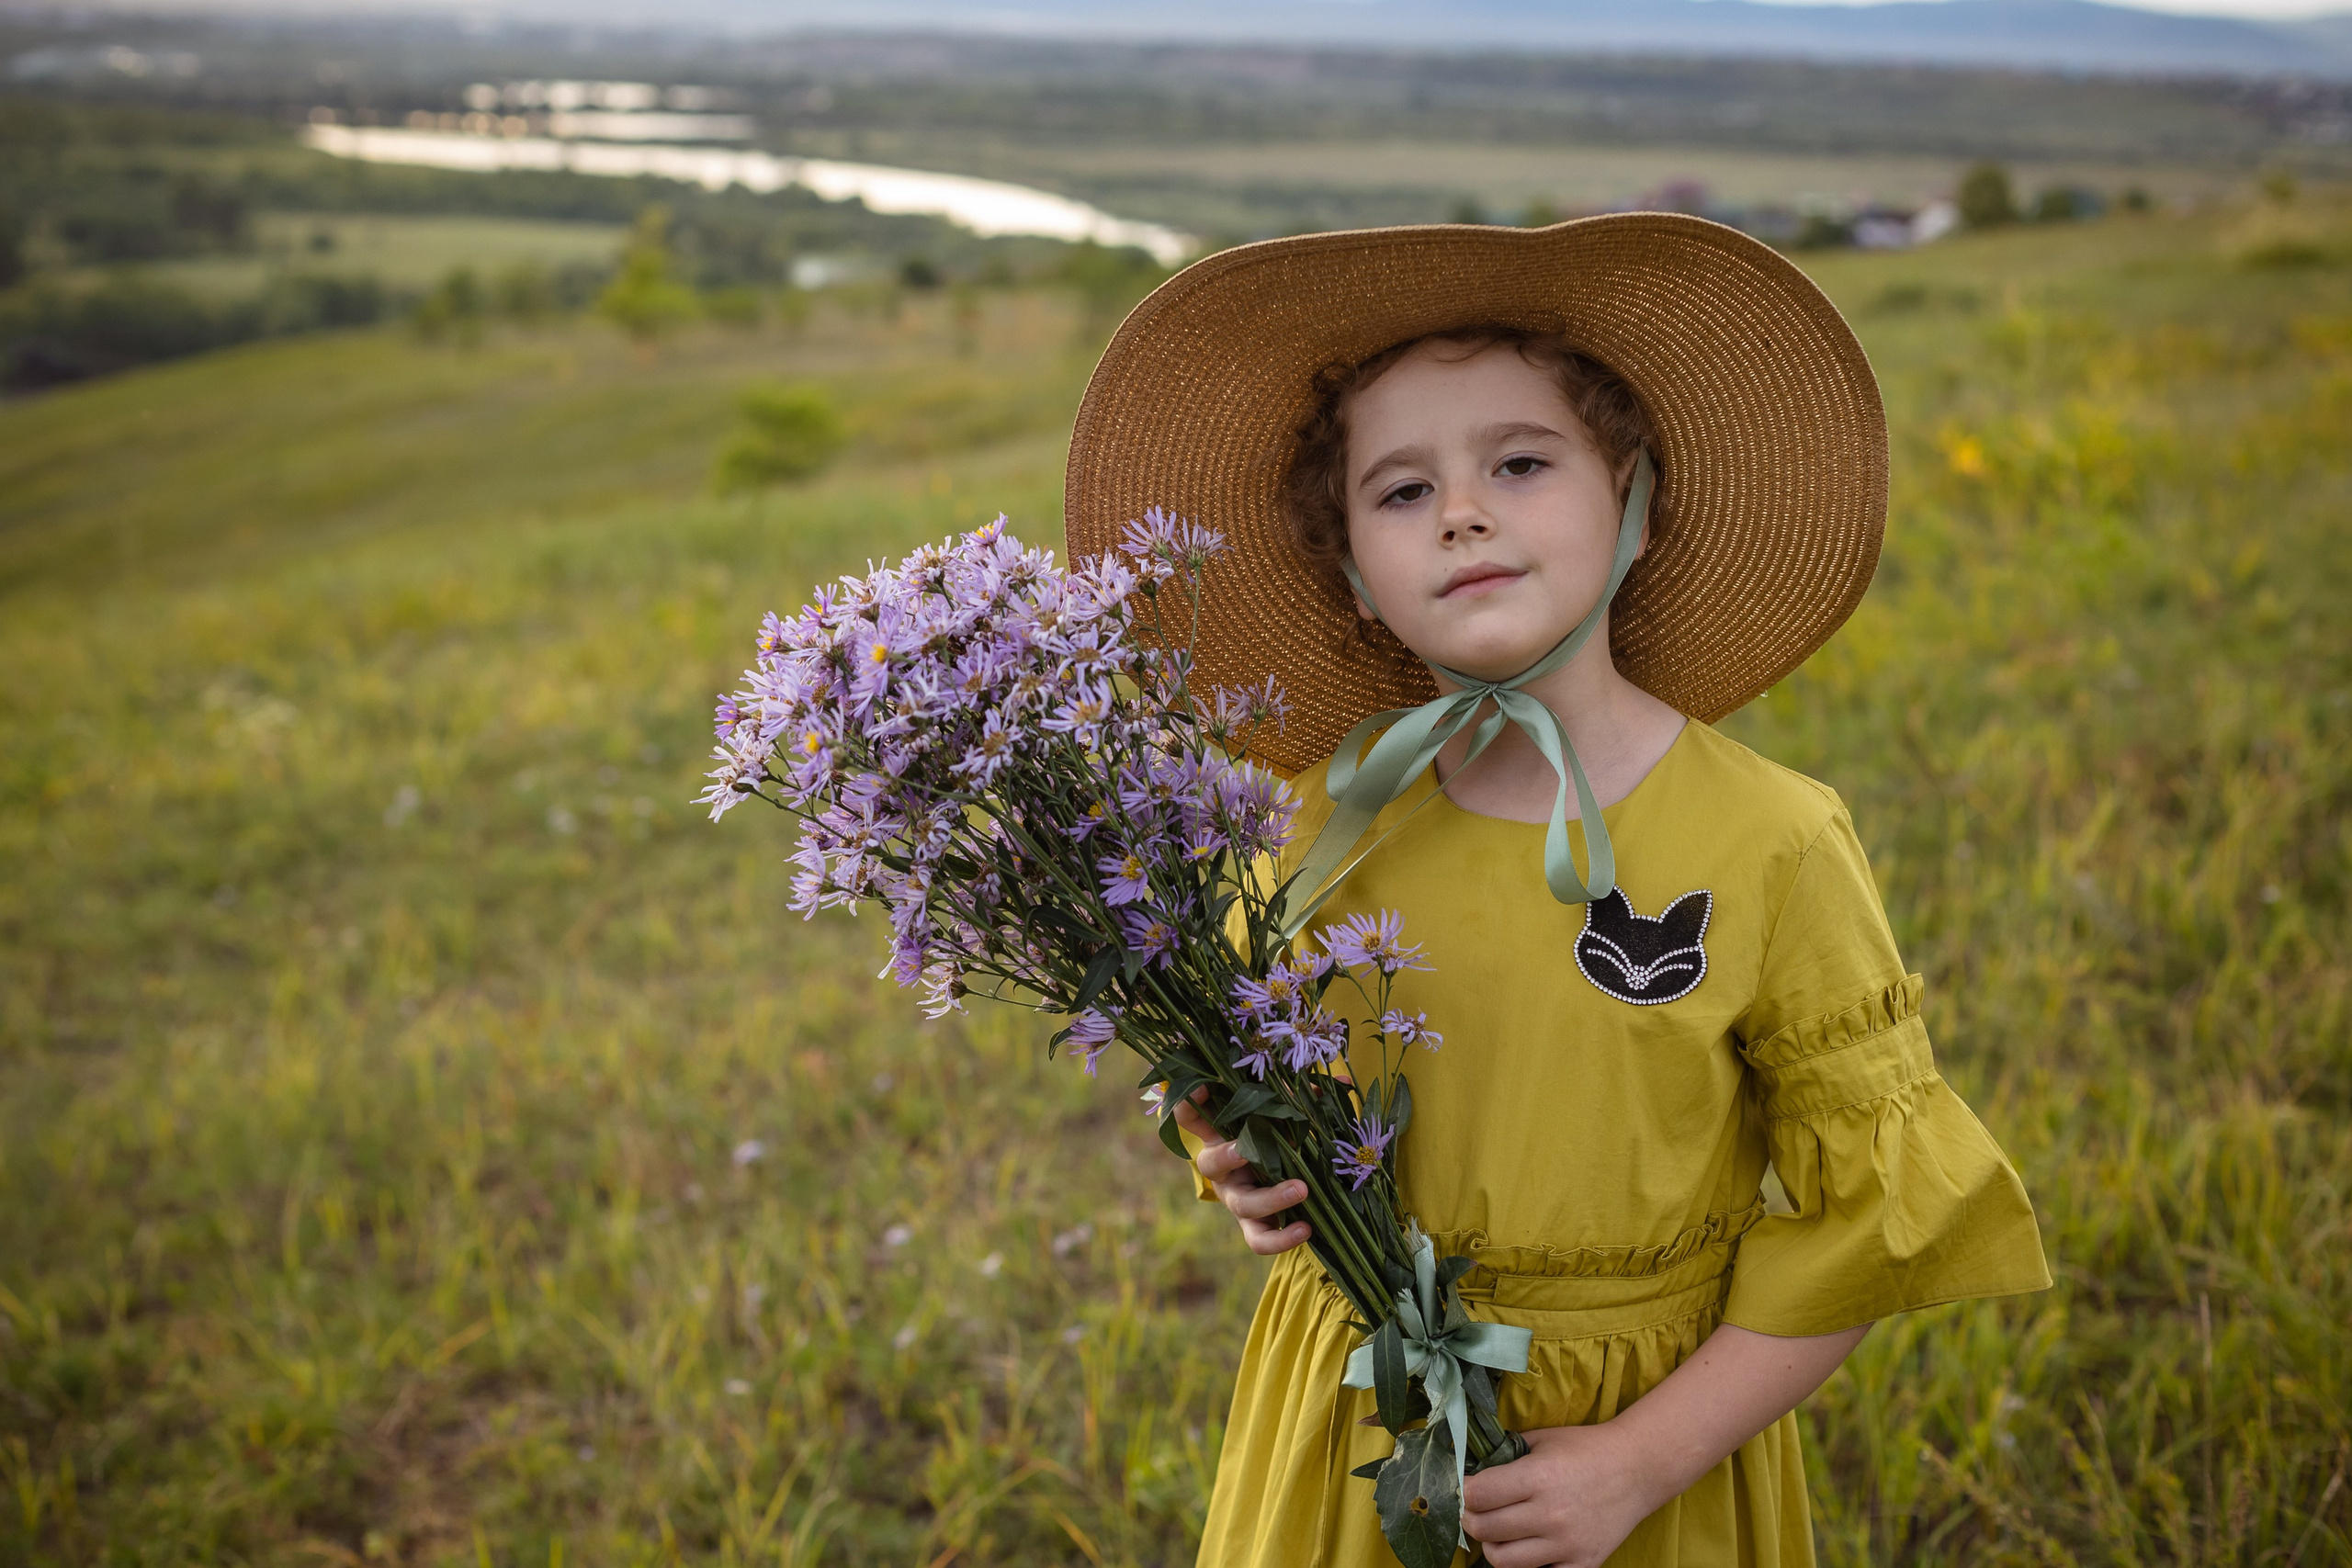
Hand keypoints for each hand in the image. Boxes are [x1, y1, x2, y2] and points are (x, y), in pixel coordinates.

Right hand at [1174, 1090, 1311, 1255]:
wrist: (1280, 1181)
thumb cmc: (1274, 1137)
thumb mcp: (1280, 1115)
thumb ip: (1301, 1097)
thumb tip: (1342, 1081)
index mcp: (1220, 1135)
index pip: (1190, 1117)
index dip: (1189, 1103)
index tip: (1201, 1088)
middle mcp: (1222, 1169)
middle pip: (1210, 1164)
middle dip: (1227, 1156)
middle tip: (1245, 1150)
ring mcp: (1236, 1199)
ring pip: (1242, 1204)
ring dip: (1270, 1198)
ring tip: (1301, 1190)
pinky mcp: (1253, 1227)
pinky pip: (1259, 1240)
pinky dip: (1281, 1238)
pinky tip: (1305, 1229)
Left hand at [1460, 1423, 1654, 1567]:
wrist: (1637, 1469)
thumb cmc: (1585, 1449)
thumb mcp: (1541, 1439)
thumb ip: (1503, 1454)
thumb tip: (1467, 1469)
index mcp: (1538, 1477)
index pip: (1477, 1495)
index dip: (1464, 1492)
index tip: (1465, 1489)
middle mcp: (1550, 1514)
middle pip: (1484, 1529)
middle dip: (1471, 1518)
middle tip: (1475, 1510)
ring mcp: (1567, 1544)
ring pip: (1503, 1561)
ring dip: (1492, 1545)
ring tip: (1499, 1531)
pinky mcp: (1582, 1564)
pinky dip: (1525, 1565)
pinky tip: (1526, 1547)